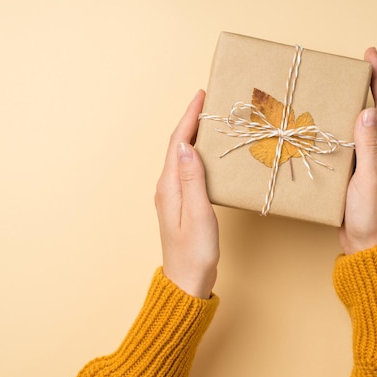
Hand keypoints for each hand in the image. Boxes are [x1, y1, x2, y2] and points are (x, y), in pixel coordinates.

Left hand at [154, 90, 219, 297]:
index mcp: (169, 185)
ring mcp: (172, 195)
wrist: (187, 281)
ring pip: (182, 155)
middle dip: (191, 120)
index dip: (189, 117)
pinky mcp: (181, 202)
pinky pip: (187, 168)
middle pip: (177, 145)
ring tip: (210, 119)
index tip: (200, 95)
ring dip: (194, 134)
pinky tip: (208, 152)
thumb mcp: (197, 213)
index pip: (177, 142)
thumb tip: (185, 145)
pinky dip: (197, 153)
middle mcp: (167, 186)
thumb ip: (192, 178)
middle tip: (208, 100)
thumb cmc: (194, 252)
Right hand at [339, 48, 376, 254]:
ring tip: (345, 84)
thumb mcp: (369, 180)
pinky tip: (334, 119)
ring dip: (360, 99)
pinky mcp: (360, 167)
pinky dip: (347, 121)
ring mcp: (373, 158)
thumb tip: (368, 111)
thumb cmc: (371, 216)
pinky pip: (355, 137)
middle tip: (358, 63)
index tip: (371, 55)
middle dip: (373, 82)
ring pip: (368, 121)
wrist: (366, 242)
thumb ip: (368, 147)